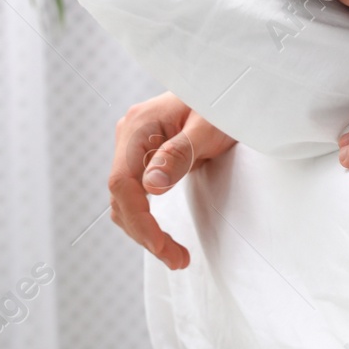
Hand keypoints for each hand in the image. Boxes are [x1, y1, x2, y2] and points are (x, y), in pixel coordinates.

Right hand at [108, 92, 235, 269]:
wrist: (228, 89)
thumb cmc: (222, 104)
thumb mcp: (208, 129)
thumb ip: (179, 155)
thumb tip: (151, 187)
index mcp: (138, 126)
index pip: (123, 184)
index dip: (139, 221)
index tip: (162, 247)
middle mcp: (129, 135)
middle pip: (120, 196)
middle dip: (144, 233)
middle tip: (178, 260)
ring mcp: (133, 146)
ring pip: (125, 200)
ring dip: (144, 231)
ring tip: (176, 256)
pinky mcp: (143, 156)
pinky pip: (135, 194)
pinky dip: (146, 218)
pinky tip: (163, 237)